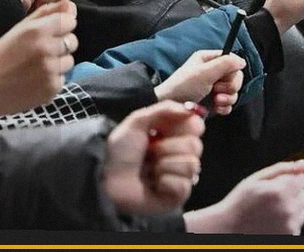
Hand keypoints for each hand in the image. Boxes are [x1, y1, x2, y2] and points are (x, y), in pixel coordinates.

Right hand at [0, 0, 77, 115]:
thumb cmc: (1, 58)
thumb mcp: (18, 30)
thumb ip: (45, 14)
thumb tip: (67, 2)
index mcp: (37, 31)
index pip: (69, 21)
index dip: (62, 26)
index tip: (53, 32)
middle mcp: (47, 48)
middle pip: (73, 40)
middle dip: (61, 44)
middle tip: (42, 51)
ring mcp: (51, 69)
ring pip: (69, 60)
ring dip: (58, 63)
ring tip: (37, 66)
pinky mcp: (53, 86)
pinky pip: (63, 78)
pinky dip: (53, 79)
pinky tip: (36, 79)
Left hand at [103, 100, 205, 215]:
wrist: (106, 179)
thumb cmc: (119, 152)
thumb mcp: (137, 121)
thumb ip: (165, 108)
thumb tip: (190, 109)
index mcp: (173, 135)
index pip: (197, 125)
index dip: (182, 127)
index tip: (162, 130)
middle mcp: (180, 154)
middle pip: (196, 145)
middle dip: (168, 148)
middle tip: (150, 152)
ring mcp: (181, 175)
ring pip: (191, 165)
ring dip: (164, 166)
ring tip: (149, 170)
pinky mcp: (178, 195)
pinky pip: (184, 185)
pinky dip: (166, 183)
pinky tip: (154, 184)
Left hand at [154, 51, 245, 115]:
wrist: (170, 109)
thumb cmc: (182, 87)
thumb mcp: (204, 72)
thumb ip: (225, 64)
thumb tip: (242, 61)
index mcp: (209, 60)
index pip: (232, 60)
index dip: (233, 70)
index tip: (224, 77)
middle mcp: (213, 72)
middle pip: (235, 77)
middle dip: (230, 86)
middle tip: (217, 90)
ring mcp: (213, 88)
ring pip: (234, 91)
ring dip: (228, 98)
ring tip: (216, 101)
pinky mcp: (213, 102)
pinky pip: (229, 103)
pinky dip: (225, 107)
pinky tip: (217, 109)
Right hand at [183, 160, 303, 234]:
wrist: (227, 230)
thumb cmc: (240, 203)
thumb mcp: (256, 179)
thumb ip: (282, 169)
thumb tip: (303, 164)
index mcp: (281, 191)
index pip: (302, 179)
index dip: (289, 180)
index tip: (276, 186)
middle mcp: (288, 209)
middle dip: (291, 194)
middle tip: (270, 199)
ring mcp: (290, 225)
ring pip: (302, 210)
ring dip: (291, 208)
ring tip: (270, 212)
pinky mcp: (289, 236)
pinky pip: (297, 224)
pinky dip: (289, 222)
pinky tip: (272, 222)